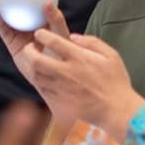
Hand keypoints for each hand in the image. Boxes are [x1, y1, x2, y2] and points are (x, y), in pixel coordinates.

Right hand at [0, 0, 69, 66]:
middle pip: (17, 6)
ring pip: (7, 18)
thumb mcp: (62, 35)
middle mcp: (29, 26)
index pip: (32, 0)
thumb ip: (56, 20)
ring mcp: (20, 35)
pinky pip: (4, 32)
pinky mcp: (13, 46)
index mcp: (41, 20)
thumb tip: (47, 2)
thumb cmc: (62, 55)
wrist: (54, 76)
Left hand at [19, 31, 144, 133]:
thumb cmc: (116, 82)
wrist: (116, 110)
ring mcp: (61, 88)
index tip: (39, 33)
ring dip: (31, 66)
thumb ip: (92, 42)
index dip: (42, 35)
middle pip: (37, 59)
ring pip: (36, 75)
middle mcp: (66, 72)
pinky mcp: (59, 101)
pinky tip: (41, 77)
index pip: (53, 41)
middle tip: (29, 48)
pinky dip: (38, 81)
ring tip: (32, 62)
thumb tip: (73, 36)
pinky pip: (42, 89)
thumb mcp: (111, 55)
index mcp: (79, 58)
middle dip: (28, 51)